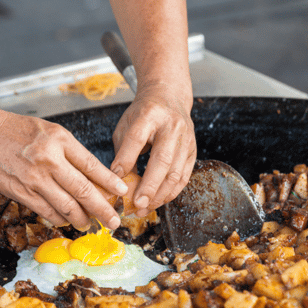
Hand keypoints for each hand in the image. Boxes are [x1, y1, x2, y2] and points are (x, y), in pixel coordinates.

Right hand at [0, 106, 127, 230]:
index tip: (122, 192)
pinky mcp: (20, 191)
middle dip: (103, 209)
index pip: (92, 165)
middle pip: (84, 190)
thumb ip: (68, 151)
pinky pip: (46, 211)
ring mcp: (34, 178)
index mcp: (60, 139)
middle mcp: (49, 159)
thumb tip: (91, 176)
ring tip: (90, 224)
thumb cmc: (13, 129)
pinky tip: (66, 221)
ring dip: (81, 219)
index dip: (110, 182)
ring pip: (67, 206)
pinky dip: (59, 218)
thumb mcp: (47, 130)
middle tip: (114, 221)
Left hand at [110, 85, 196, 216]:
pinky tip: (158, 202)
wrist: (169, 97)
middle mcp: (171, 126)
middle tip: (136, 204)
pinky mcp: (192, 151)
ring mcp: (186, 139)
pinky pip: (183, 177)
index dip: (126, 160)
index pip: (137, 138)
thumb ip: (122, 151)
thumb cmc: (143, 114)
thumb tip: (116, 182)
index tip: (115, 180)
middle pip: (162, 159)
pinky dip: (171, 193)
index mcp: (150, 114)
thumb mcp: (126, 125)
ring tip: (144, 209)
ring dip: (159, 195)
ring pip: (175, 172)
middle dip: (148, 185)